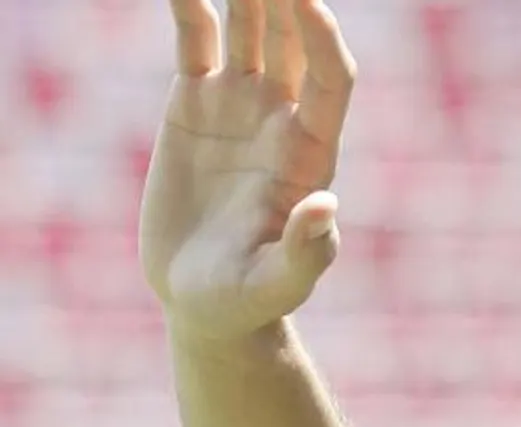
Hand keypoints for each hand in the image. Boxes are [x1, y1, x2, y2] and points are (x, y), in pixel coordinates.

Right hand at [139, 0, 356, 341]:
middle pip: (293, 41)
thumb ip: (307, 251)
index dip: (323, 38)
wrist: (206, 301)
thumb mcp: (279, 283)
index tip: (306, 0)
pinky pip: (196, 39)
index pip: (330, 80)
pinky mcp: (194, 104)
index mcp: (310, 152)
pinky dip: (190, 5)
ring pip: (250, 29)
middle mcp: (281, 118)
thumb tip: (325, 206)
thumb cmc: (251, 300)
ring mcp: (239, 106)